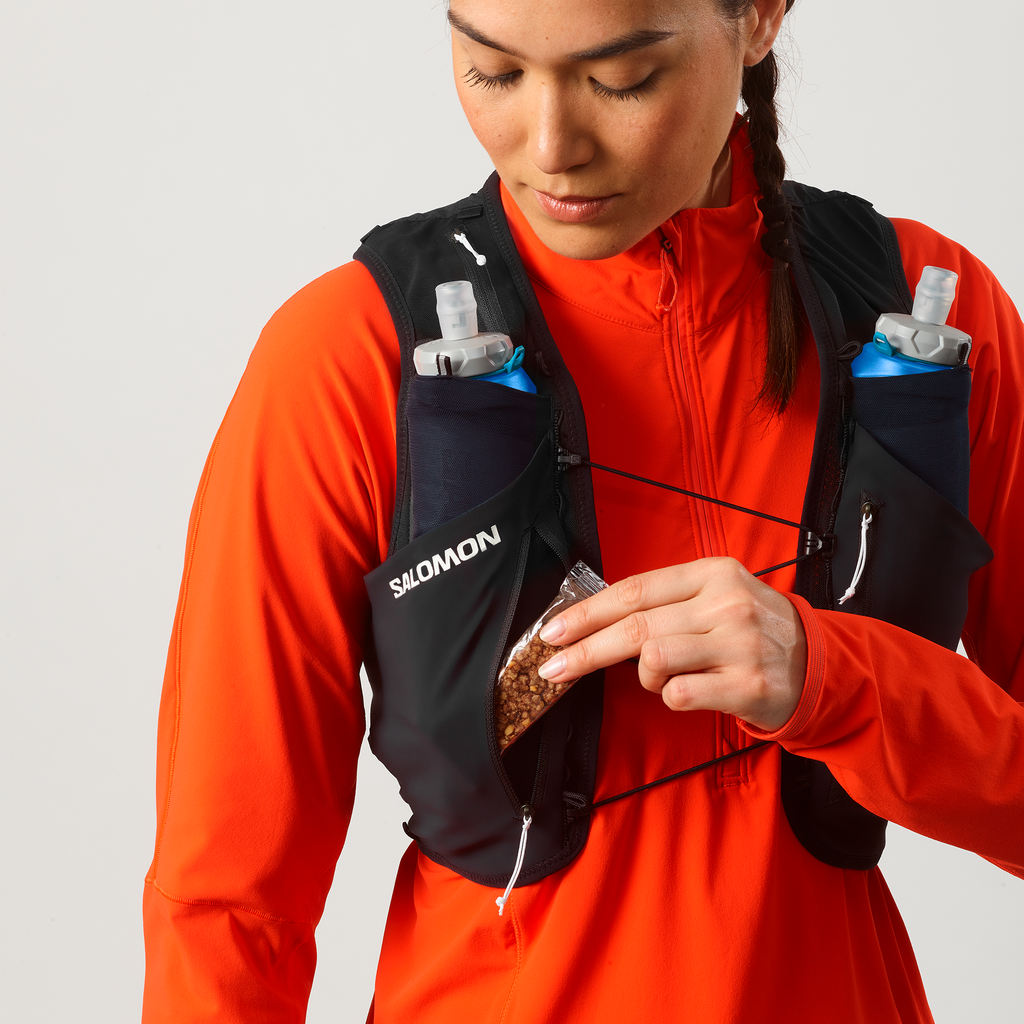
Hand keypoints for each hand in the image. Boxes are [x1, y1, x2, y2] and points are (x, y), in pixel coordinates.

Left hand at [537, 558, 806, 731]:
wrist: (816, 664)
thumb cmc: (749, 629)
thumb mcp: (715, 596)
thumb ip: (664, 601)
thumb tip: (592, 617)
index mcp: (712, 573)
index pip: (634, 590)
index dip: (587, 611)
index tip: (553, 630)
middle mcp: (726, 604)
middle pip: (636, 627)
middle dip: (585, 650)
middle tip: (554, 668)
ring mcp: (739, 645)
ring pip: (654, 659)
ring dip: (643, 676)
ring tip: (660, 677)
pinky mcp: (748, 685)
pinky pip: (679, 694)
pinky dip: (670, 697)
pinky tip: (688, 691)